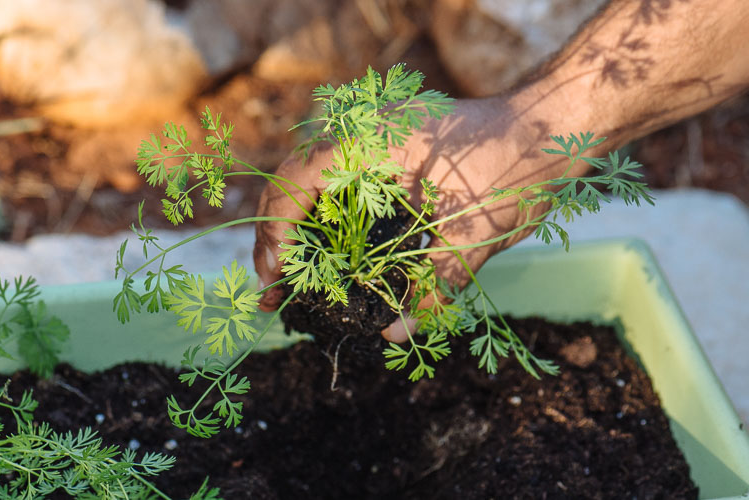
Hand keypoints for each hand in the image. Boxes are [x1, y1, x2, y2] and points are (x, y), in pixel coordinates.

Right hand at [253, 96, 584, 341]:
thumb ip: (432, 281)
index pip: (296, 183)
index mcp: (371, 140)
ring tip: (291, 280)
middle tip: (273, 291)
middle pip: (292, 183)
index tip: (276, 279)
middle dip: (279, 238)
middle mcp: (362, 132)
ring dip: (301, 232)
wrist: (555, 127)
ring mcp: (372, 140)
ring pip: (313, 185)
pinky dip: (330, 222)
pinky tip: (331, 257)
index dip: (278, 233)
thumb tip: (394, 333)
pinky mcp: (387, 155)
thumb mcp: (476, 232)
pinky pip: (341, 186)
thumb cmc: (517, 167)